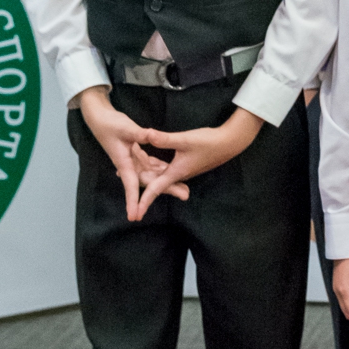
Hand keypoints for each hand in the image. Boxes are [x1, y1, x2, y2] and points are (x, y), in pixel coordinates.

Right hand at [77, 85, 178, 221]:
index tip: (135, 216)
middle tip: (185, 195)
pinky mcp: (136, 153)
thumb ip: (138, 133)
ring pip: (152, 174)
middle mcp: (130, 165)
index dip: (133, 201)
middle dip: (166, 189)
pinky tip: (171, 173)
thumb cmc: (109, 124)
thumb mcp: (125, 128)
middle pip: (149, 181)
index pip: (131, 185)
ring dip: (167, 181)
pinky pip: (151, 165)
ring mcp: (134, 160)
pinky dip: (160, 169)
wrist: (100, 118)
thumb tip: (151, 135)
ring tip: (184, 188)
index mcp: (125, 162)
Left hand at [131, 105, 262, 217]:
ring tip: (129, 171)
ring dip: (146, 175)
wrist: (229, 142)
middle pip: (155, 184)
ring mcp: (183, 169)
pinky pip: (166, 169)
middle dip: (139, 185)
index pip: (155, 189)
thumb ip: (165, 139)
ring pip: (160, 176)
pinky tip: (149, 161)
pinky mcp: (187, 163)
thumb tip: (145, 134)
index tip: (135, 214)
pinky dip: (155, 167)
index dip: (144, 201)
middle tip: (118, 175)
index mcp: (176, 172)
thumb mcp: (185, 140)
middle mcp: (179, 174)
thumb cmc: (209, 142)